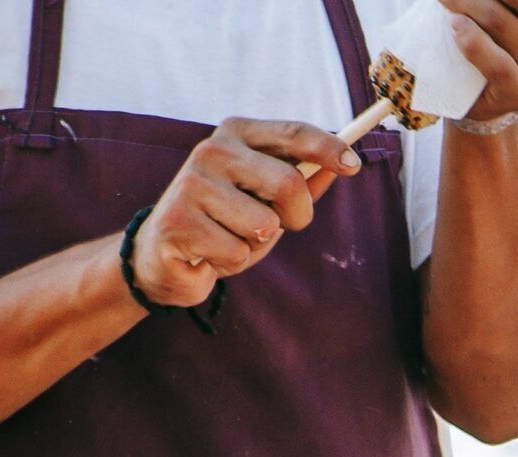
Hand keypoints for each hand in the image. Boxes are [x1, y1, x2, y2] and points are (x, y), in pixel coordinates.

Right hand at [126, 119, 361, 309]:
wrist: (164, 256)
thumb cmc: (226, 224)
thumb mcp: (269, 201)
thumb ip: (303, 182)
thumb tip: (343, 162)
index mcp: (237, 135)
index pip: (292, 133)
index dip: (327, 148)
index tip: (353, 165)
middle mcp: (212, 150)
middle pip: (288, 184)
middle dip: (297, 217)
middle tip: (275, 226)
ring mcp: (191, 183)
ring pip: (263, 225)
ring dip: (257, 245)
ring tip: (230, 237)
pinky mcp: (178, 220)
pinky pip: (237, 252)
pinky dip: (232, 261)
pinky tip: (208, 251)